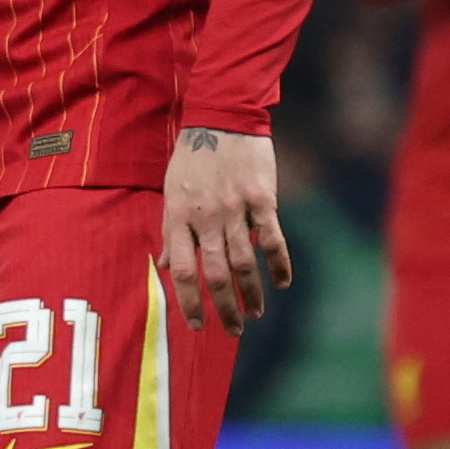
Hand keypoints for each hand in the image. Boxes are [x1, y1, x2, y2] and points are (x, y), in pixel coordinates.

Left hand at [161, 126, 289, 332]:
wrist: (222, 118)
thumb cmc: (192, 158)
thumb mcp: (171, 193)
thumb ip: (172, 231)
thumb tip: (167, 266)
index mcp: (178, 218)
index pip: (183, 272)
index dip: (189, 302)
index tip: (197, 325)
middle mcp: (205, 218)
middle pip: (214, 275)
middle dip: (224, 308)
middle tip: (232, 330)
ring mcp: (235, 209)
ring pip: (243, 262)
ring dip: (251, 292)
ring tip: (255, 313)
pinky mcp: (262, 199)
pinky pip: (271, 238)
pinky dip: (279, 263)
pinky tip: (282, 283)